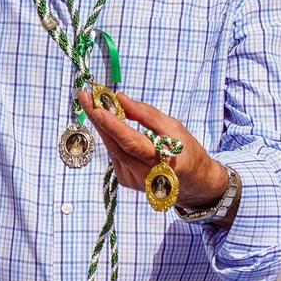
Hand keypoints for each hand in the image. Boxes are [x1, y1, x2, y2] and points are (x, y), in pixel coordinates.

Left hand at [80, 89, 231, 211]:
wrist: (194, 183)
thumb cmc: (188, 151)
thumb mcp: (175, 127)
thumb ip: (147, 115)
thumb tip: (121, 100)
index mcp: (164, 161)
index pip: (132, 142)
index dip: (112, 125)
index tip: (96, 107)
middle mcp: (146, 175)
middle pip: (116, 145)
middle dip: (98, 119)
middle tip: (85, 97)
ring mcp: (135, 180)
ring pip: (113, 150)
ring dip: (102, 126)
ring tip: (95, 105)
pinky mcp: (127, 181)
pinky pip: (115, 155)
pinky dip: (112, 138)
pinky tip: (114, 128)